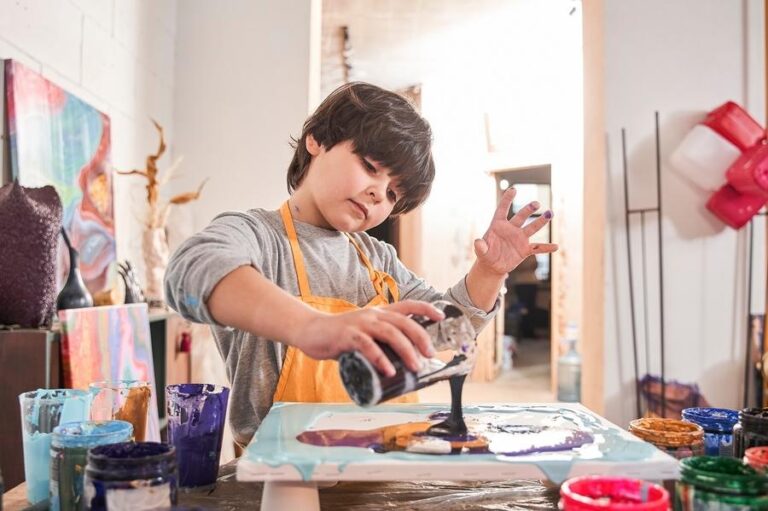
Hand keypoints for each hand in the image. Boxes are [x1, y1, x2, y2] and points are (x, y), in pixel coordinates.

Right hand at [289, 300, 445, 376]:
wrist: (309, 331)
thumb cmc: (339, 336)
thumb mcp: (363, 334)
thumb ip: (379, 343)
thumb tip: (397, 364)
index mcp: (378, 313)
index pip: (407, 305)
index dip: (426, 309)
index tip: (441, 317)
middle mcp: (372, 315)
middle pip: (403, 322)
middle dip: (421, 337)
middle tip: (431, 354)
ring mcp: (360, 324)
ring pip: (390, 333)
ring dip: (406, 350)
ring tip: (415, 366)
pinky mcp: (347, 336)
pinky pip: (367, 346)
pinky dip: (380, 358)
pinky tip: (389, 370)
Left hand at [474, 187, 557, 275]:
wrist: (493, 266)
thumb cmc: (486, 255)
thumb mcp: (481, 252)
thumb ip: (480, 247)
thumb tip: (477, 242)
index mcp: (498, 225)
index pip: (502, 209)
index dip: (507, 199)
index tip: (513, 189)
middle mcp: (511, 229)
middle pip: (521, 216)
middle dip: (528, 209)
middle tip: (536, 203)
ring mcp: (519, 238)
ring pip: (531, 228)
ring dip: (540, 221)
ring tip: (550, 213)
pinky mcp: (525, 250)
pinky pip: (537, 248)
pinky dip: (546, 248)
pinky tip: (555, 246)